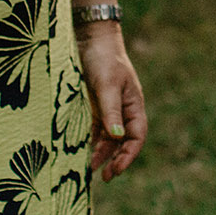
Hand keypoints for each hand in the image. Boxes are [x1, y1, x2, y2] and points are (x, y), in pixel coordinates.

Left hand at [75, 21, 146, 178]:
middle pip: (122, 141)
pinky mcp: (92, 105)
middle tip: (104, 177)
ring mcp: (107, 108)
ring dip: (100, 153)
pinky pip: (92, 129)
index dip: (129, 155)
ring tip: (88, 169)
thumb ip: (111, 111)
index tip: (116, 170)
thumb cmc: (104, 58)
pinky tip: (79, 151)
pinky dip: (88, 142)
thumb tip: (117, 138)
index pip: (136, 136)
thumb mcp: (107, 85)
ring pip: (106, 138)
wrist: (90, 37)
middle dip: (115, 160)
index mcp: (133, 105)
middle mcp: (122, 110)